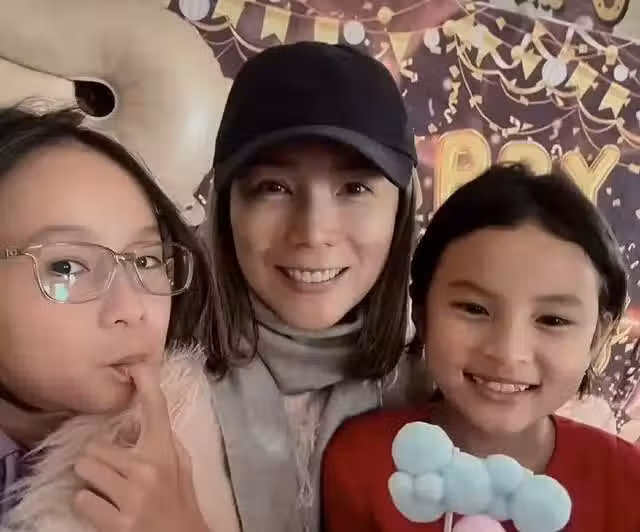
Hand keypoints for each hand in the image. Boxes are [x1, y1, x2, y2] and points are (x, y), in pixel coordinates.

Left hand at [72, 364, 208, 531]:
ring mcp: (131, 497)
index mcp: (164, 452)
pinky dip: (88, 504)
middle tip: (110, 469)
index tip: (137, 366)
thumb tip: (147, 412)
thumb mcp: (182, 465)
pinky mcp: (115, 523)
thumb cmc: (181, 500)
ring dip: (90, 480)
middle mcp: (147, 469)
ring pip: (84, 471)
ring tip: (106, 489)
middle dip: (98, 459)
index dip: (146, 385)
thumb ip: (165, 440)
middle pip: (95, 448)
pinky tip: (104, 508)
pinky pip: (81, 500)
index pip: (155, 410)